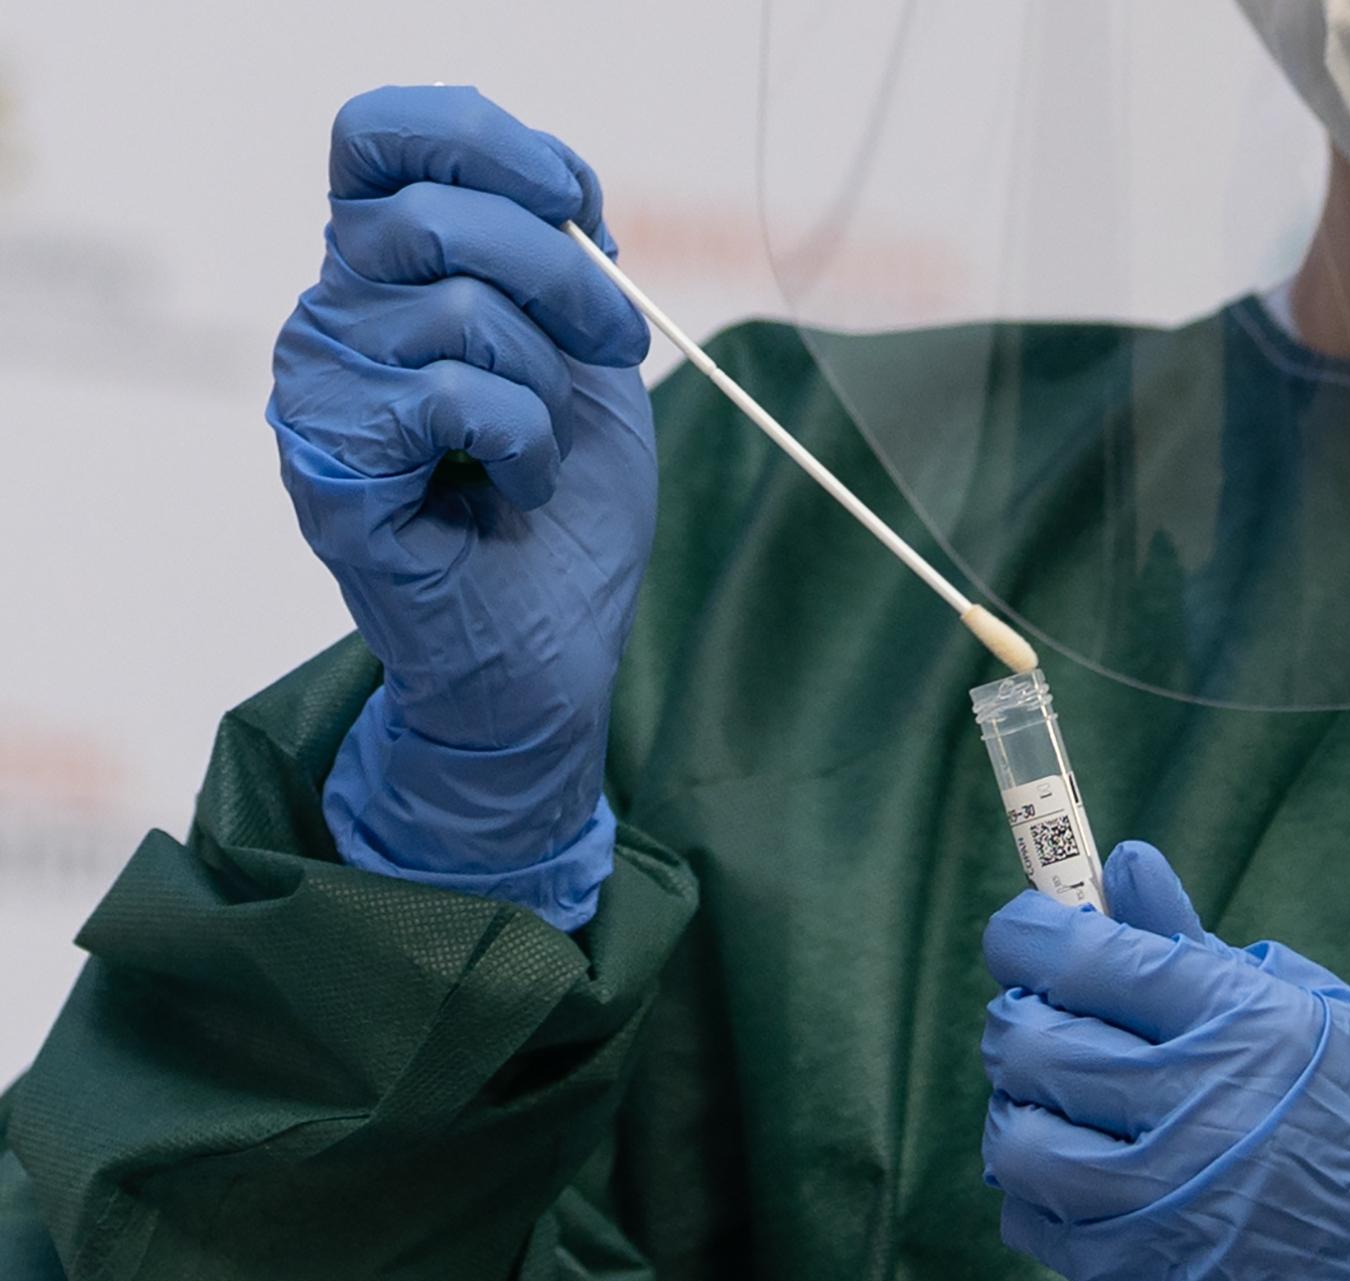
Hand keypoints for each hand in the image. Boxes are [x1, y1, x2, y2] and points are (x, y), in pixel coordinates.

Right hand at [270, 85, 656, 928]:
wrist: (549, 663)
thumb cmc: (564, 518)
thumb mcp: (590, 367)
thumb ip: (567, 267)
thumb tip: (566, 196)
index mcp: (383, 276)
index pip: (381, 136)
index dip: (484, 141)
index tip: (578, 201)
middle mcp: (331, 320)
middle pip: (431, 211)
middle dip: (562, 277)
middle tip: (616, 350)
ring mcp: (319, 394)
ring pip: (449, 306)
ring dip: (546, 382)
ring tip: (544, 452)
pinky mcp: (332, 470)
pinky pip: (449, 397)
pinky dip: (523, 442)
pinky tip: (517, 494)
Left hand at [980, 843, 1349, 1280]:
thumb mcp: (1318, 1023)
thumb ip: (1202, 947)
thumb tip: (1127, 866)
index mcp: (1248, 1027)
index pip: (1089, 958)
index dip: (1030, 936)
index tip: (1021, 935)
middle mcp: (1197, 1109)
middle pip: (1033, 1040)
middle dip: (1022, 1020)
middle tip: (1046, 1023)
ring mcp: (1157, 1203)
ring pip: (1014, 1134)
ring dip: (1023, 1110)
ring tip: (1063, 1106)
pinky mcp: (1129, 1278)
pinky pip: (1027, 1218)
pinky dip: (1039, 1193)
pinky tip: (1085, 1180)